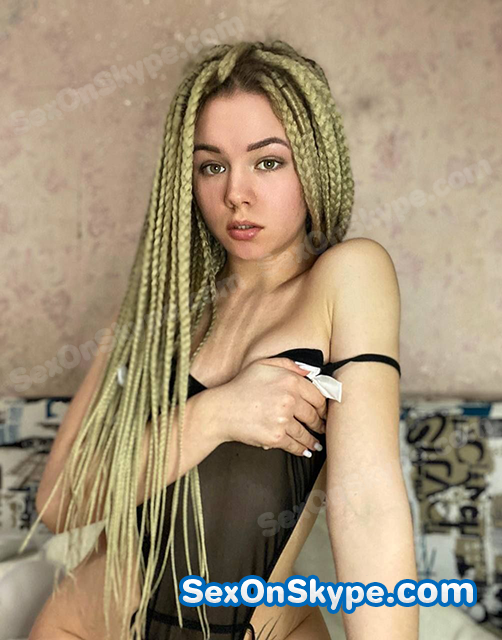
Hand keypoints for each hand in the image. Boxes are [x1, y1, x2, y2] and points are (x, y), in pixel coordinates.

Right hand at [210, 357, 326, 456]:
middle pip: (313, 415)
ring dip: (313, 439)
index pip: (317, 396)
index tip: (323, 411)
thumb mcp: (263, 365)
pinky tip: (305, 450)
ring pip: (305, 432)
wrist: (221, 410)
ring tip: (316, 442)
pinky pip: (294, 445)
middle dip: (319, 423)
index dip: (323, 406)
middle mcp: (289, 399)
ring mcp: (282, 420)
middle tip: (322, 427)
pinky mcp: (275, 437)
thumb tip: (310, 372)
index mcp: (289, 380)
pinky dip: (301, 449)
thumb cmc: (240, 386)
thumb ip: (289, 365)